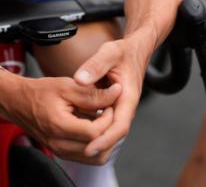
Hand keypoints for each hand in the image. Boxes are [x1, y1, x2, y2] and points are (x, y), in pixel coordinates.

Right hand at [3, 76, 120, 163]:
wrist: (18, 102)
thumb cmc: (40, 92)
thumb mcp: (67, 86)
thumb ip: (92, 93)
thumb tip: (117, 92)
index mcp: (59, 126)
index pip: (94, 132)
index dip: (108, 118)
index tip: (108, 103)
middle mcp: (59, 145)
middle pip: (98, 149)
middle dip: (109, 129)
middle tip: (109, 111)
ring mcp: (60, 151)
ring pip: (96, 157)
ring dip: (105, 139)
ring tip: (103, 118)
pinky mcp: (62, 153)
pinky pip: (88, 156)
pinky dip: (96, 144)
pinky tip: (94, 125)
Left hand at [72, 38, 148, 160]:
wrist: (134, 51)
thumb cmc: (123, 52)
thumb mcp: (109, 52)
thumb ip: (95, 65)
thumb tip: (80, 80)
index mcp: (128, 98)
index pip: (119, 127)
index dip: (104, 140)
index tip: (89, 148)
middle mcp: (125, 108)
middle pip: (113, 136)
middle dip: (97, 146)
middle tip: (74, 153)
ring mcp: (118, 110)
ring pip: (108, 132)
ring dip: (93, 142)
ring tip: (71, 149)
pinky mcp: (111, 109)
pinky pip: (102, 125)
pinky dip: (91, 132)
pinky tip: (75, 135)